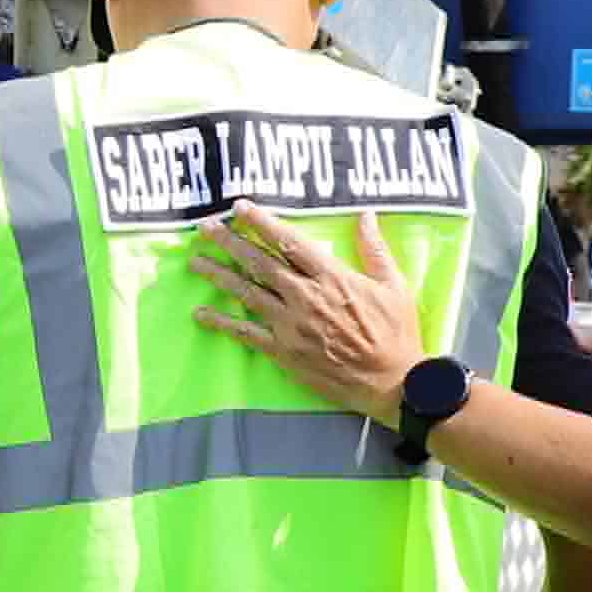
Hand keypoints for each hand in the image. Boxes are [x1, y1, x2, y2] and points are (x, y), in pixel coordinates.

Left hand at [187, 205, 431, 424]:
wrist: (391, 383)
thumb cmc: (396, 333)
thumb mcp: (395, 285)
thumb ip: (374, 249)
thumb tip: (365, 214)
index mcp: (332, 277)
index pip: (289, 242)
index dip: (262, 222)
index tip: (241, 208)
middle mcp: (306, 297)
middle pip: (260, 263)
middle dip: (230, 242)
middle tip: (205, 227)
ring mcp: (292, 325)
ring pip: (248, 293)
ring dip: (219, 275)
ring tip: (195, 261)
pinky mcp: (284, 352)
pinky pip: (247, 334)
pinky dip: (222, 323)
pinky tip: (200, 313)